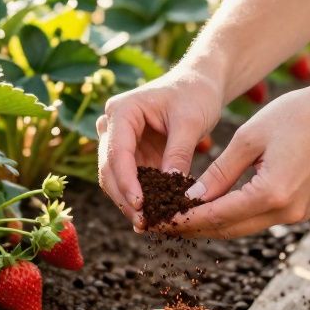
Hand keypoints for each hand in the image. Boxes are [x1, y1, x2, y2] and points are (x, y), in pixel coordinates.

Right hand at [96, 68, 224, 228]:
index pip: (117, 152)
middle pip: (109, 169)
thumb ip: (179, 153)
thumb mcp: (191, 121)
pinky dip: (140, 198)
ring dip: (128, 202)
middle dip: (124, 198)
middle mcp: (113, 126)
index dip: (126, 182)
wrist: (200, 84)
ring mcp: (121, 141)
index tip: (140, 205)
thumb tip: (172, 189)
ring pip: (115, 179)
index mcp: (122, 111)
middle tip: (143, 223)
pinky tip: (152, 217)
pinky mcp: (133, 154)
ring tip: (146, 225)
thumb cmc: (196, 94)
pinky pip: (131, 180)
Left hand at [173, 80, 309, 238]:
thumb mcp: (249, 138)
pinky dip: (231, 216)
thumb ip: (218, 172)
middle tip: (159, 224)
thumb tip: (189, 198)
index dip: (183, 220)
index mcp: (271, 194)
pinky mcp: (299, 209)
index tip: (156, 221)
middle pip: (227, 229)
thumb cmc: (297, 115)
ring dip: (210, 224)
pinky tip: (209, 207)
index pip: (216, 216)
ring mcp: (295, 214)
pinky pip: (257, 219)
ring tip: (177, 217)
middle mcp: (285, 212)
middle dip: (192, 228)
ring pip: (241, 227)